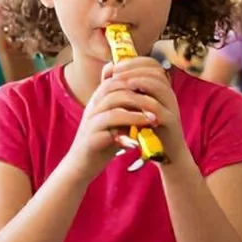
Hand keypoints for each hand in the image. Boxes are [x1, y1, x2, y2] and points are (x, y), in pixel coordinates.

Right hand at [66, 60, 168, 179]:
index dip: (136, 75)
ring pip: (113, 99)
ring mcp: (91, 118)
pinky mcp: (91, 134)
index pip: (115, 75)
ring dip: (137, 103)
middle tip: (159, 95)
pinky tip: (144, 123)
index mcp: (98, 99)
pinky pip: (111, 120)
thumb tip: (151, 99)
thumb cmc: (102, 143)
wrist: (82, 166)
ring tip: (155, 113)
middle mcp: (93, 105)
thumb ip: (128, 110)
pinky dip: (130, 119)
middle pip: (115, 83)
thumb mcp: (117, 123)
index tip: (157, 83)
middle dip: (138, 87)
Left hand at [104, 56, 188, 163]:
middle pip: (156, 70)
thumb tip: (108, 68)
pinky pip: (159, 107)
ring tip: (122, 82)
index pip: (152, 64)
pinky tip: (131, 101)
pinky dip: (144, 102)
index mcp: (161, 88)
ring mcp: (172, 107)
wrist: (165, 154)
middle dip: (134, 68)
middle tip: (116, 72)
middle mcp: (169, 94)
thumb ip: (126, 89)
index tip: (116, 66)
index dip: (135, 61)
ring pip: (160, 85)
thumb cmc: (147, 129)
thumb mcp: (135, 106)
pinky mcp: (171, 122)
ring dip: (139, 80)